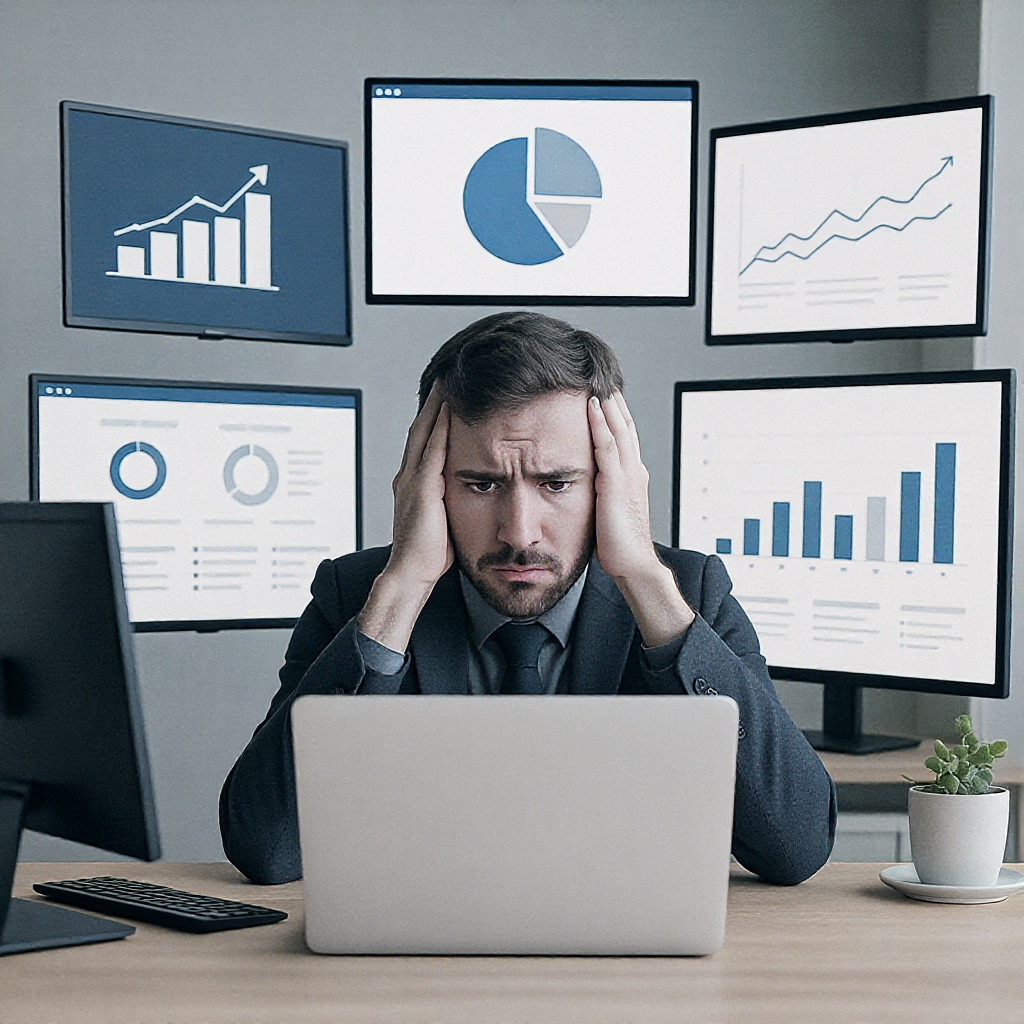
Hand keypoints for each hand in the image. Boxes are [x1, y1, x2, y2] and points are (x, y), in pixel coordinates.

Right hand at [358, 383, 452, 651]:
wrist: (410, 574)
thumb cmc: (427, 555)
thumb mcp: (440, 520)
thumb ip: (447, 501)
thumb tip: (468, 493)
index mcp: (412, 485)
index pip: (422, 443)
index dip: (431, 419)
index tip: (443, 399)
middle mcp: (408, 477)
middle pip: (420, 430)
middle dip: (431, 404)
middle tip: (443, 379)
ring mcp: (412, 481)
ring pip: (423, 434)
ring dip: (434, 408)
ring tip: (446, 384)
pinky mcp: (422, 488)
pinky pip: (433, 449)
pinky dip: (439, 427)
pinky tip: (448, 410)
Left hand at [588, 391, 694, 645]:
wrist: (633, 565)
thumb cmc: (618, 545)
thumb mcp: (607, 511)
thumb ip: (601, 492)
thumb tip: (587, 484)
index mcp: (631, 476)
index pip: (623, 436)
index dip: (614, 413)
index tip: (602, 393)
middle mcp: (633, 470)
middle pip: (624, 425)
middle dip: (613, 400)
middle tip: (600, 375)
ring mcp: (627, 475)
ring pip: (618, 428)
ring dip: (607, 403)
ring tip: (596, 379)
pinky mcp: (616, 483)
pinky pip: (607, 445)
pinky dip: (600, 423)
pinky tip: (591, 406)